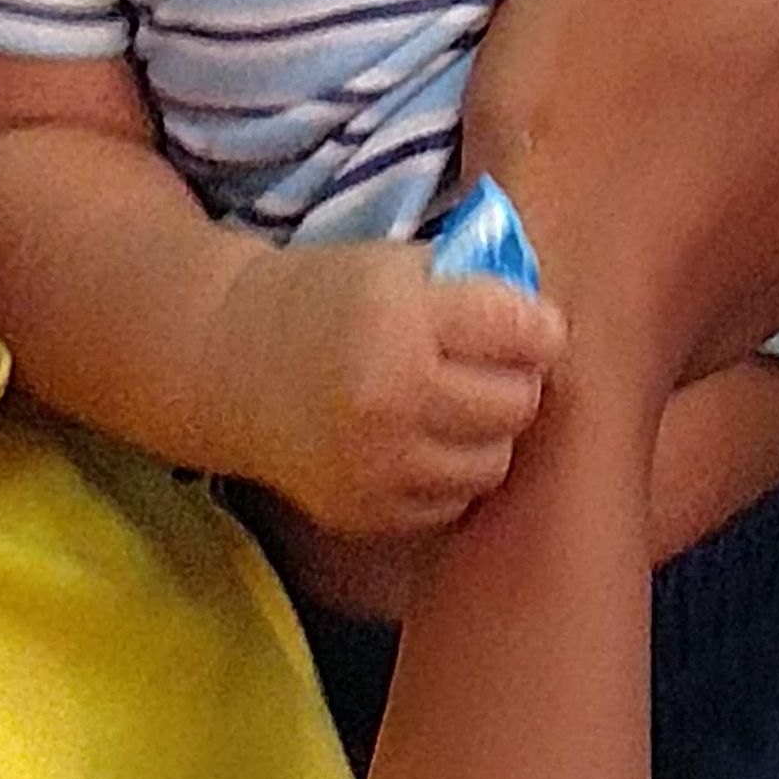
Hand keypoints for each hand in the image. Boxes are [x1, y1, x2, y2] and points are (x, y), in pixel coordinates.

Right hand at [213, 238, 565, 537]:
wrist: (229, 366)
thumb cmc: (325, 299)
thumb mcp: (396, 264)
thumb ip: (476, 283)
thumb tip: (549, 321)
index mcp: (402, 319)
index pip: (523, 331)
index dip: (538, 325)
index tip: (530, 323)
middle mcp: (392, 398)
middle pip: (518, 403)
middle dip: (516, 378)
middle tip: (492, 363)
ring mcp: (377, 466)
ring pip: (493, 462)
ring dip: (487, 431)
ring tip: (456, 402)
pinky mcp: (366, 514)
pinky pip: (452, 502)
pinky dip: (449, 473)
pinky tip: (419, 439)